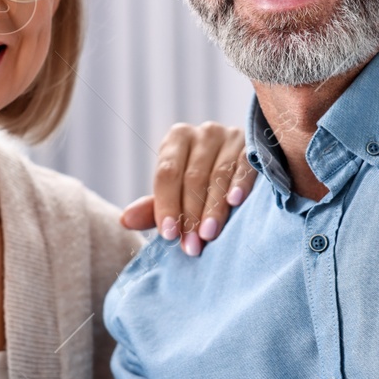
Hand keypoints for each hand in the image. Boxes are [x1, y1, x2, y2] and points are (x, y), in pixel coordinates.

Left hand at [121, 121, 256, 255]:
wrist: (238, 169)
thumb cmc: (200, 185)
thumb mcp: (175, 195)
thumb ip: (153, 208)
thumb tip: (125, 220)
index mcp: (177, 139)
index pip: (167, 173)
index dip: (167, 204)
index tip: (169, 234)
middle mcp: (203, 133)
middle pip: (193, 177)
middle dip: (191, 215)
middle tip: (191, 246)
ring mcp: (230, 137)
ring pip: (218, 175)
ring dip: (213, 209)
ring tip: (208, 236)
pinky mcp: (253, 145)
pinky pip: (245, 166)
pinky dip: (240, 184)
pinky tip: (235, 202)